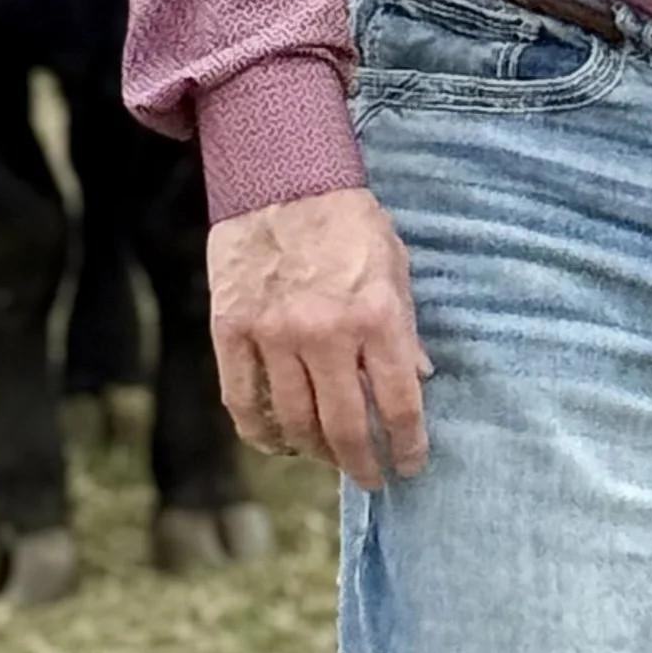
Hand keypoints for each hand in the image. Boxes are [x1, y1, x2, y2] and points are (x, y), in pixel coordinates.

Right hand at [208, 186, 432, 488]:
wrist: (280, 174)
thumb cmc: (346, 218)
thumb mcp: (394, 263)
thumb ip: (405, 325)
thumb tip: (419, 380)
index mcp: (376, 315)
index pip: (399, 403)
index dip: (407, 445)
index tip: (410, 465)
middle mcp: (326, 334)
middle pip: (345, 426)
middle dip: (363, 462)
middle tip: (371, 478)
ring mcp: (274, 335)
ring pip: (294, 422)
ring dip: (315, 452)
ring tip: (330, 458)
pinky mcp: (232, 331)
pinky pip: (243, 401)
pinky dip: (261, 433)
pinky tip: (279, 442)